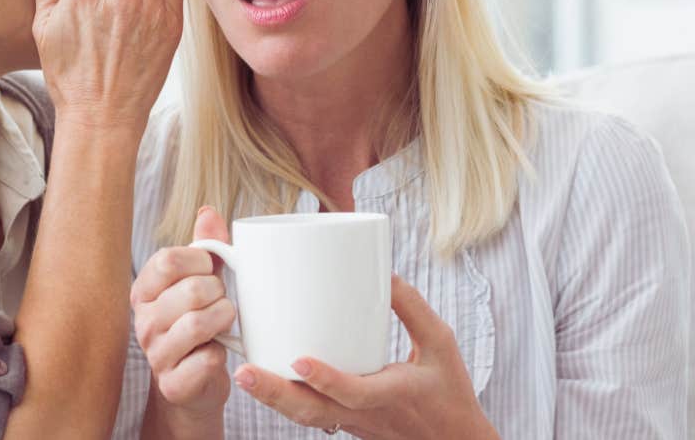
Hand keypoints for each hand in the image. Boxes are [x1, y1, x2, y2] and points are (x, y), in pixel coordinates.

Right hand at [132, 207, 235, 427]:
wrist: (195, 385)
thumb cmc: (200, 324)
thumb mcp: (201, 282)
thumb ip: (205, 247)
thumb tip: (208, 212)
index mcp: (144, 291)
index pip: (168, 259)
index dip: (201, 260)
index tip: (211, 270)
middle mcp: (143, 322)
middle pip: (191, 290)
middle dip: (219, 292)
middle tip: (222, 300)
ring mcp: (156, 355)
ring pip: (198, 323)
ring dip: (223, 319)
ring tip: (224, 322)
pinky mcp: (174, 384)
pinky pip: (208, 359)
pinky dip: (222, 354)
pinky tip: (217, 353)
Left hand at [232, 275, 497, 439]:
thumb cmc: (450, 391)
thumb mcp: (441, 343)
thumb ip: (413, 308)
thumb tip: (382, 272)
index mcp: (394, 394)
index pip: (356, 393)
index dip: (327, 379)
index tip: (299, 359)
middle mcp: (367, 414)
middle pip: (314, 414)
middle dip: (276, 395)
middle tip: (244, 373)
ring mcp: (352, 422)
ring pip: (307, 418)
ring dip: (273, 399)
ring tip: (244, 374)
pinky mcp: (346, 422)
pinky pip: (312, 414)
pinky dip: (286, 400)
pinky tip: (264, 378)